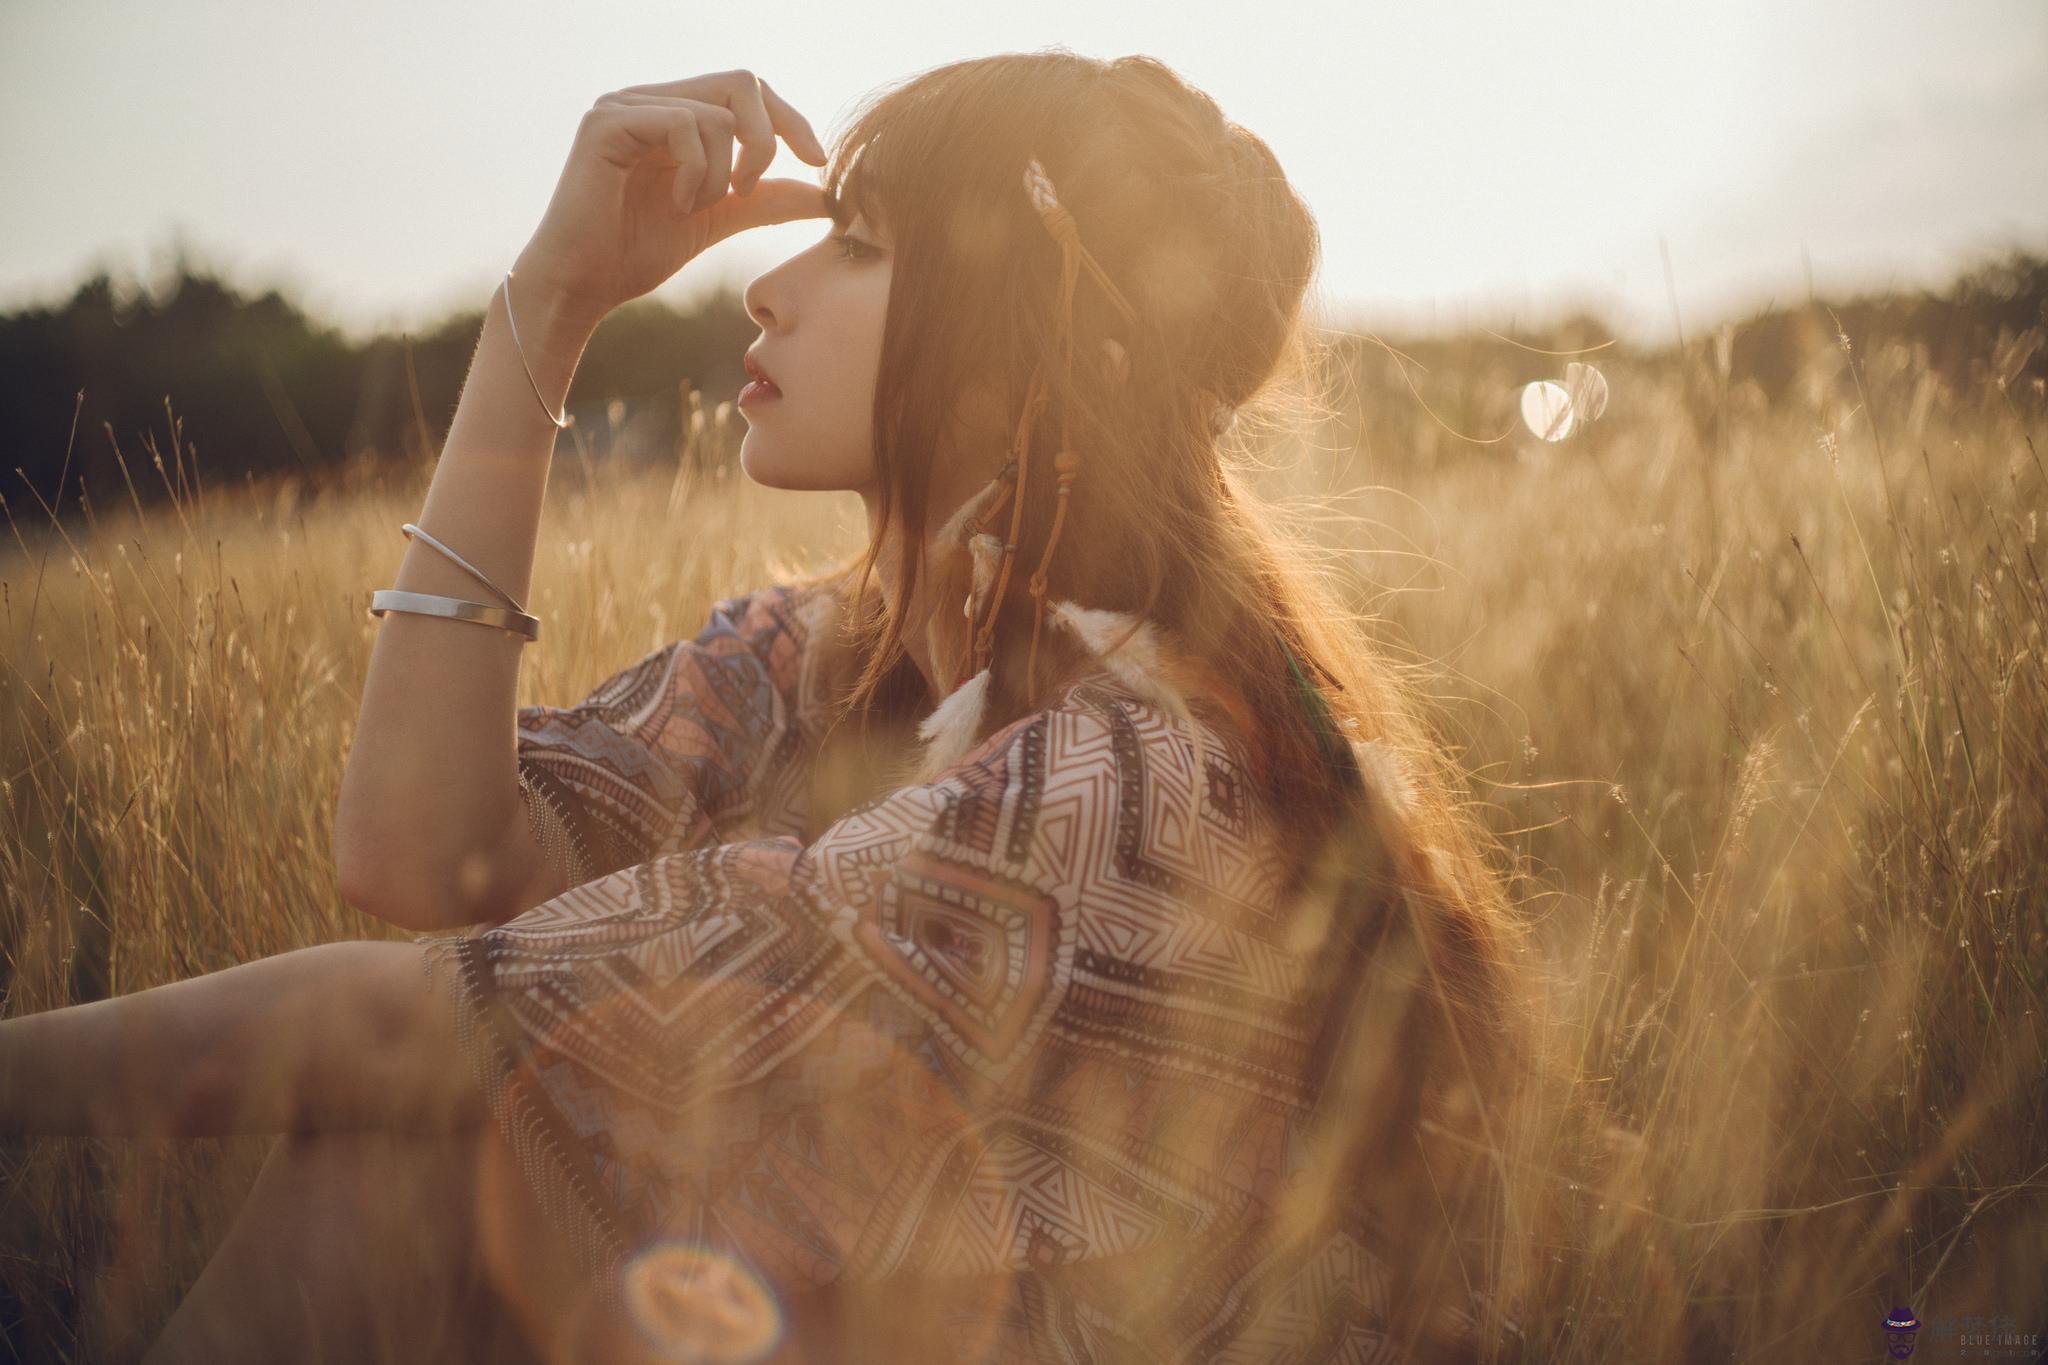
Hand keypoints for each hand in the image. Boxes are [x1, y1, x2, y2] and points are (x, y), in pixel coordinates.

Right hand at [512, 69, 831, 330]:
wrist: (581, 285)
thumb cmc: (636, 254)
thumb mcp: (717, 220)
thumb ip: (765, 201)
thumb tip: (825, 196)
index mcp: (672, 114)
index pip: (748, 91)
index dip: (791, 120)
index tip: (816, 163)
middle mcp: (648, 99)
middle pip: (741, 83)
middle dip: (766, 138)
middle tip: (751, 190)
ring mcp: (625, 105)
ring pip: (717, 112)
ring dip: (723, 173)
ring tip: (695, 210)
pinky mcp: (608, 122)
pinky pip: (684, 125)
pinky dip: (697, 172)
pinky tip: (679, 205)